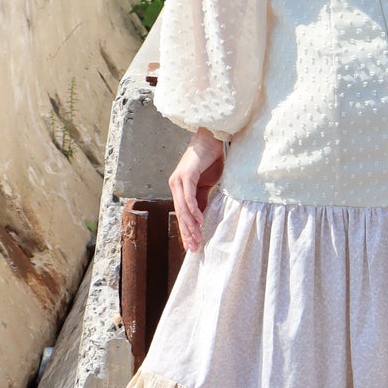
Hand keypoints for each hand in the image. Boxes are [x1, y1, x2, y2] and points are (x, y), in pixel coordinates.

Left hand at [168, 128, 225, 251]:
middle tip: (193, 248)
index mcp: (180, 188)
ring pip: (183, 208)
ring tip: (197, 238)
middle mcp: (175, 185)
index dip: (187, 230)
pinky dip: (194, 210)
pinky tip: (200, 221)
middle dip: (187, 232)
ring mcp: (179, 180)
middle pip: (180, 214)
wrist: (212, 139)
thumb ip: (202, 199)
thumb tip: (202, 216)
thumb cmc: (210, 159)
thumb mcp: (207, 184)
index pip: (182, 213)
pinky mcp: (186, 175)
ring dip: (190, 225)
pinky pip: (189, 197)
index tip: (192, 245)